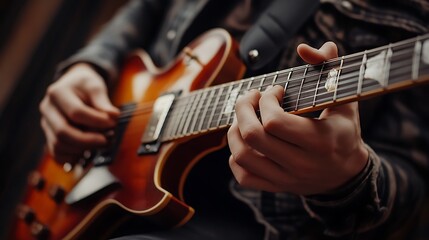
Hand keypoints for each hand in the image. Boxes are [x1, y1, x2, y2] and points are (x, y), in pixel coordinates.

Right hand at [39, 63, 119, 164]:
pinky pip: (57, 154)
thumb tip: (113, 116)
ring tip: (101, 143)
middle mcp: (47, 110)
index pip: (76, 112)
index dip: (96, 121)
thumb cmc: (85, 85)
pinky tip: (88, 152)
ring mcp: (47, 124)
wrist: (74, 86)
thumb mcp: (95, 86)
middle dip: (88, 140)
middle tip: (107, 140)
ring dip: (82, 149)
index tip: (112, 123)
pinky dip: (73, 157)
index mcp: (57, 93)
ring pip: (59, 146)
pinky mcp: (50, 136)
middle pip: (63, 133)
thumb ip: (103, 101)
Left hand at [227, 42, 367, 194]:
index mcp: (320, 141)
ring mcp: (286, 179)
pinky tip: (246, 142)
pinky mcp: (276, 187)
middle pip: (252, 136)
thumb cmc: (344, 131)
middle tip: (251, 97)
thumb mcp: (344, 99)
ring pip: (242, 156)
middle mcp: (301, 164)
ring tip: (244, 118)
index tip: (275, 90)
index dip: (267, 100)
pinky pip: (243, 176)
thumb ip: (329, 68)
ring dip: (235, 131)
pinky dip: (236, 156)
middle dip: (243, 108)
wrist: (347, 175)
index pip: (274, 121)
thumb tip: (304, 48)